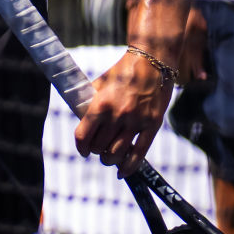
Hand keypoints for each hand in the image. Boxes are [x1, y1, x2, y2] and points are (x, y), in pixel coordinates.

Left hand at [77, 47, 172, 170]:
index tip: (83, 151)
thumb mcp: (100, 83)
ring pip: (116, 154)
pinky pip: (139, 154)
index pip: (83, 136)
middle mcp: (117, 115)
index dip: (81, 147)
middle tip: (98, 148)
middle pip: (99, 147)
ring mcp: (136, 122)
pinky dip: (129, 167)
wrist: (151, 61)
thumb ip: (90, 102)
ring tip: (108, 157)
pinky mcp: (152, 125)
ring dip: (109, 159)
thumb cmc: (122, 71)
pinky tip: (122, 172)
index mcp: (101, 104)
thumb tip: (81, 120)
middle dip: (96, 151)